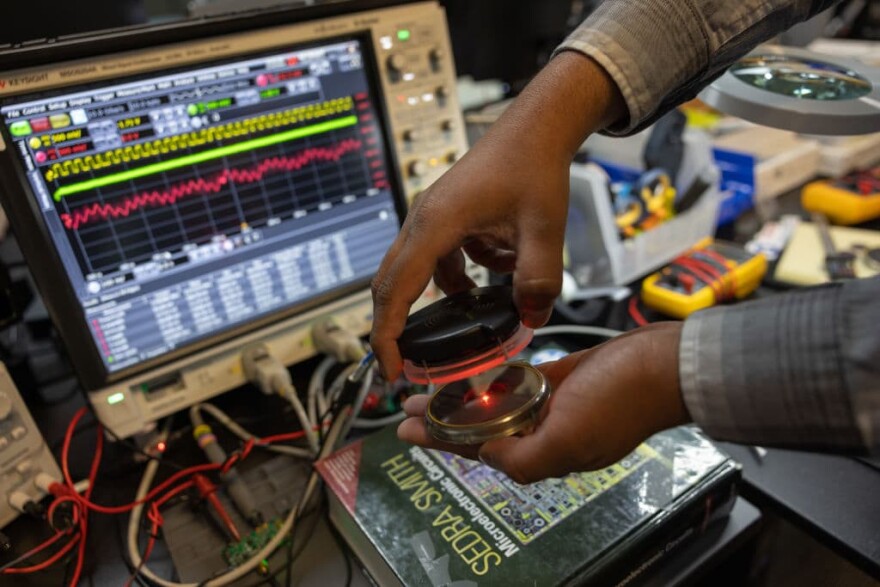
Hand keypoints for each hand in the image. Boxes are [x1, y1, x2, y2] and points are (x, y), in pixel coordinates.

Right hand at [370, 52, 624, 379]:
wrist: (535, 128)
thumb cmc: (533, 166)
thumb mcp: (544, 229)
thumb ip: (539, 280)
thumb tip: (530, 320)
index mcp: (436, 224)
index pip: (397, 289)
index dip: (387, 335)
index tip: (388, 369)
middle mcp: (422, 221)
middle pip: (391, 284)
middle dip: (398, 327)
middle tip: (409, 365)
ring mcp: (430, 218)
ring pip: (419, 272)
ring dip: (447, 295)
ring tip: (479, 309)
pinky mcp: (443, 219)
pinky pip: (440, 259)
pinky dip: (461, 275)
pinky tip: (497, 268)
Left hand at [397, 323, 689, 483]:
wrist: (665, 364)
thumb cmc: (622, 400)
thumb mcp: (569, 440)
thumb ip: (523, 458)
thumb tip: (486, 457)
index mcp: (544, 453)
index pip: (479, 450)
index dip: (440, 441)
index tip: (405, 431)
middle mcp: (545, 433)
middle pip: (481, 427)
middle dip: (443, 419)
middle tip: (408, 407)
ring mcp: (554, 405)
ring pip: (498, 404)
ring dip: (466, 397)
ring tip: (434, 389)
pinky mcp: (564, 378)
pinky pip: (523, 382)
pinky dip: (500, 380)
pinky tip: (478, 375)